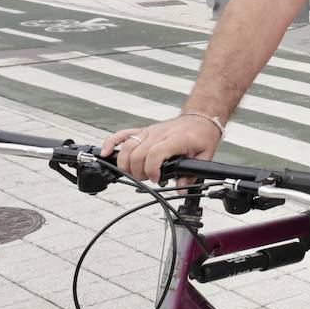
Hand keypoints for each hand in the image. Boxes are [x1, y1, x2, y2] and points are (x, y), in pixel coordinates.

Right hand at [101, 114, 222, 183]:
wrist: (201, 118)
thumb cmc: (202, 135)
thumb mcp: (205, 155)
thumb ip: (192, 174)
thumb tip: (181, 190)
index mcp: (176, 139)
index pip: (155, 153)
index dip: (151, 169)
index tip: (155, 179)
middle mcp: (160, 133)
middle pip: (138, 152)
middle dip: (138, 171)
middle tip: (146, 179)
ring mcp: (150, 131)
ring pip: (128, 145)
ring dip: (126, 163)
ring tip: (134, 173)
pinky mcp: (144, 130)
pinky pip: (123, 134)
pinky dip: (111, 142)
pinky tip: (105, 153)